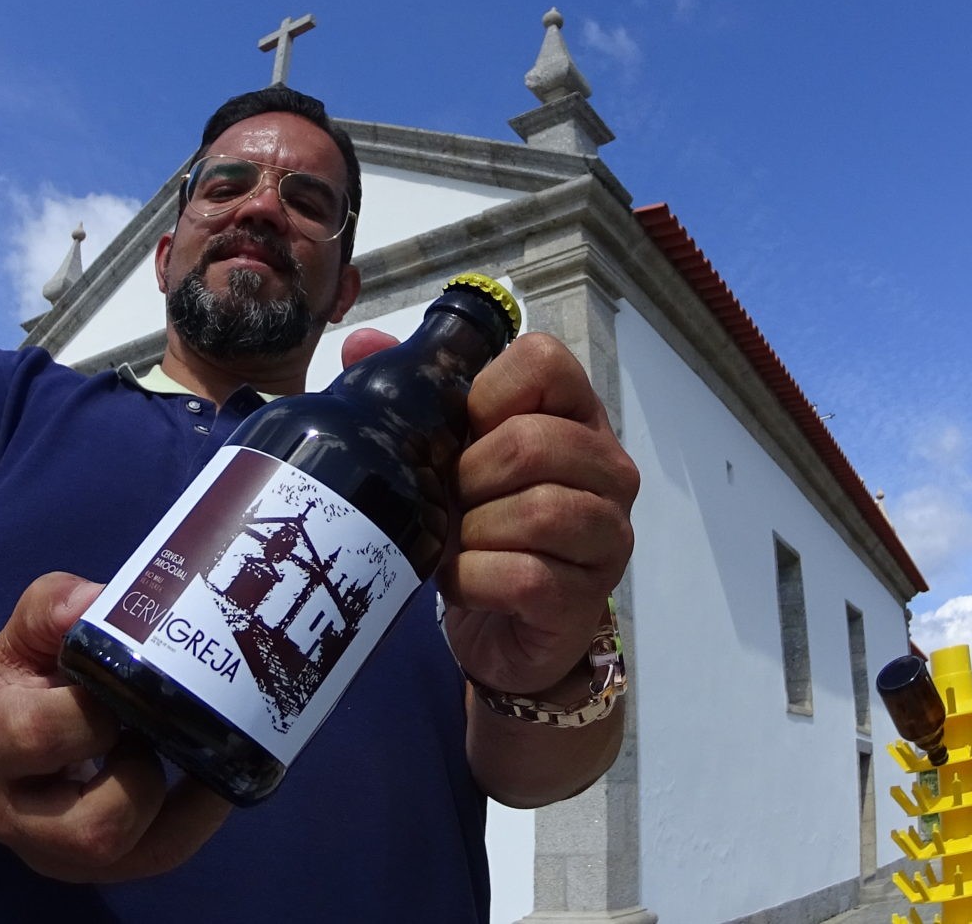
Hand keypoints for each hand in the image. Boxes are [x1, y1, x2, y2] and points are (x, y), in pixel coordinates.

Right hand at [0, 572, 231, 880]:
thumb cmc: (20, 681)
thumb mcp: (24, 633)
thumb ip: (53, 606)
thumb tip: (97, 601)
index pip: (40, 736)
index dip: (94, 712)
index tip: (125, 681)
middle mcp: (16, 813)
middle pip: (94, 828)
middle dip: (143, 777)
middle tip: (157, 728)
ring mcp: (53, 851)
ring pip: (131, 854)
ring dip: (180, 804)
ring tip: (196, 750)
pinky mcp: (90, 866)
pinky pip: (159, 855)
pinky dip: (198, 816)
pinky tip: (220, 773)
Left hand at [344, 328, 637, 695]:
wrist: (503, 629)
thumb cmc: (479, 529)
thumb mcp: (446, 457)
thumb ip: (413, 396)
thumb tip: (363, 342)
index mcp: (576, 415)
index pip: (543, 360)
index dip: (485, 394)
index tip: (465, 433)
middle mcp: (608, 467)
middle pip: (530, 441)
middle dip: (468, 476)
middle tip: (454, 502)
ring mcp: (608, 533)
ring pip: (536, 511)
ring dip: (473, 532)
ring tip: (463, 543)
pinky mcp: (586, 596)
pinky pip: (523, 575)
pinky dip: (473, 580)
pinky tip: (466, 583)